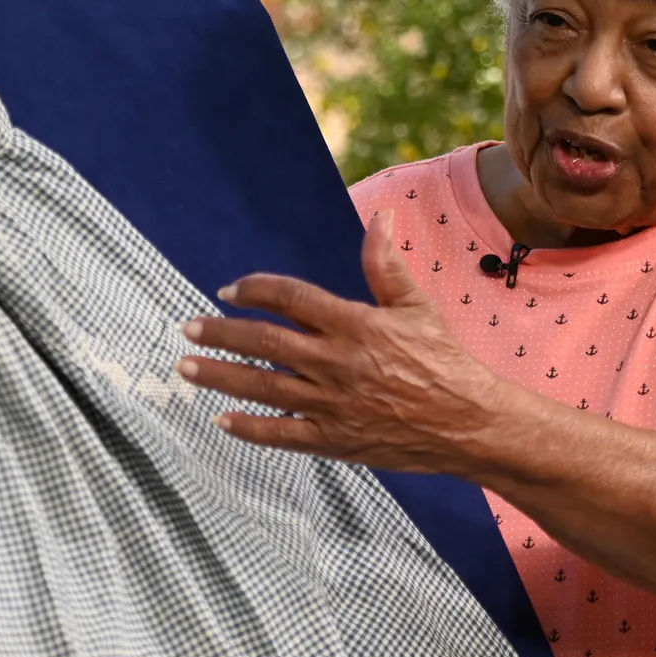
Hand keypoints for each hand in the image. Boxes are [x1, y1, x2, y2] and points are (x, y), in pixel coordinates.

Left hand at [177, 211, 523, 473]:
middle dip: (220, 334)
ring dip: (220, 377)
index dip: (254, 290)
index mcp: (356, 324)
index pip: (290, 298)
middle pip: (265, 343)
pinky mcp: (335, 440)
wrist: (469, 423)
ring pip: (263, 388)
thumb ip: (386, 264)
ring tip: (186, 368)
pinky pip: (282, 434)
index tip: (228, 290)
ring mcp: (333, 404)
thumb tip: (380, 216)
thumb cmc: (445, 361)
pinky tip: (221, 420)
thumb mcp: (417, 306)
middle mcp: (338, 363)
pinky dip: (249, 429)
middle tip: (187, 329)